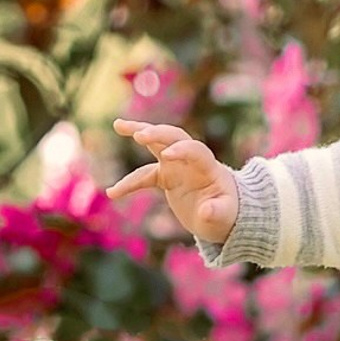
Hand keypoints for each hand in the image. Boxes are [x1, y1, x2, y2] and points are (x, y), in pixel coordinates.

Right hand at [109, 119, 241, 247]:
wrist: (221, 214)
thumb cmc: (227, 213)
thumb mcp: (225, 216)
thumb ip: (216, 212)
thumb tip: (206, 212)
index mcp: (208, 166)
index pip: (195, 150)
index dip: (182, 150)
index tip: (167, 156)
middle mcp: (190, 160)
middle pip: (173, 137)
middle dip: (156, 133)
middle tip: (138, 135)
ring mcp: (176, 166)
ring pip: (156, 144)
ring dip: (138, 132)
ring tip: (117, 124)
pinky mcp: (165, 176)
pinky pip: (144, 176)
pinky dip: (129, 184)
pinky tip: (112, 193)